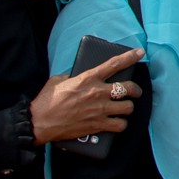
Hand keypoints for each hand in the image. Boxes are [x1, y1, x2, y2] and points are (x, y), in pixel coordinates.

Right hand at [29, 47, 143, 145]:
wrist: (39, 122)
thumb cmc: (46, 101)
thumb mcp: (59, 80)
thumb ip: (74, 77)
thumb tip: (80, 77)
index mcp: (88, 78)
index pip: (114, 64)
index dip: (130, 57)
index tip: (140, 52)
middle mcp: (97, 93)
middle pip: (129, 88)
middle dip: (136, 90)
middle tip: (134, 91)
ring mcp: (100, 110)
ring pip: (128, 107)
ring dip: (128, 108)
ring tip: (124, 108)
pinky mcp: (98, 125)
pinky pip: (120, 125)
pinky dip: (121, 124)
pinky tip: (117, 123)